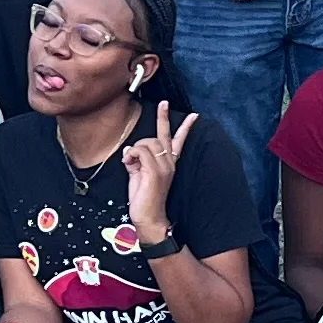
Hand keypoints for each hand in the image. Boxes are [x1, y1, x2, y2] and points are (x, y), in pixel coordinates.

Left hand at [118, 102, 196, 240]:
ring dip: (135, 150)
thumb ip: (137, 161)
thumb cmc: (144, 200)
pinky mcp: (155, 171)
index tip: (193, 116)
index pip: (178, 142)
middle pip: (163, 135)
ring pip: (147, 142)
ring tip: (130, 162)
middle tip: (164, 103)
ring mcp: (164, 166)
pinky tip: (129, 164)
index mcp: (168, 164)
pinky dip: (131, 155)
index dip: (185, 127)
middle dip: (162, 118)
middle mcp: (169, 163)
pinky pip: (140, 151)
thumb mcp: (138, 176)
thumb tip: (130, 150)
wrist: (149, 219)